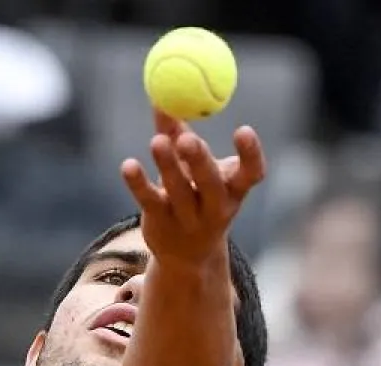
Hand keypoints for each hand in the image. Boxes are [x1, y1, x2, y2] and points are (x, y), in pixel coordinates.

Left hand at [119, 110, 266, 264]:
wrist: (187, 255)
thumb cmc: (195, 196)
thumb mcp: (195, 168)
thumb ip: (178, 131)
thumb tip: (161, 96)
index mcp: (233, 189)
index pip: (252, 173)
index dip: (251, 154)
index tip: (243, 129)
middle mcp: (216, 207)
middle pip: (210, 184)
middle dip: (200, 161)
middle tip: (187, 139)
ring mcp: (188, 219)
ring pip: (178, 192)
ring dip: (167, 166)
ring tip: (157, 142)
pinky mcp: (161, 225)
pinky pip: (149, 201)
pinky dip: (138, 183)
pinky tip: (128, 166)